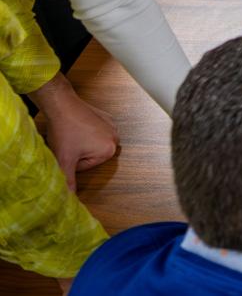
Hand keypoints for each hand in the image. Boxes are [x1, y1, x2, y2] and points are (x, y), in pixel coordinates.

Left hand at [28, 74, 117, 191]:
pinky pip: (95, 131)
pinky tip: (76, 126)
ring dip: (82, 142)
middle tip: (69, 142)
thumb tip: (68, 198)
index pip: (87, 166)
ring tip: (72, 134)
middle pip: (93, 155)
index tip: (68, 150)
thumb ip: (68, 180)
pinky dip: (86, 131)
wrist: (63, 105)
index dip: (73, 160)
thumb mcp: (64, 159)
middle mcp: (115, 138)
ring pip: (94, 144)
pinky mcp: (106, 117)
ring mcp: (112, 126)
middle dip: (79, 151)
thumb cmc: (65, 131)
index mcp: (109, 150)